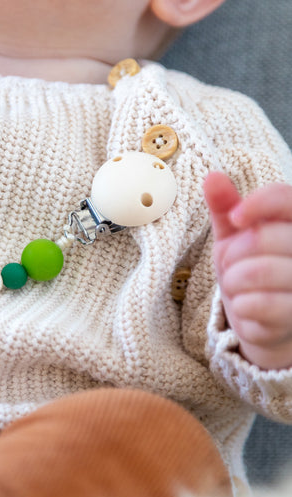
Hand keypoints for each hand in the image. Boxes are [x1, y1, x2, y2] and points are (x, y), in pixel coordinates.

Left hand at [204, 171, 291, 369]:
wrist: (265, 320)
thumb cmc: (251, 268)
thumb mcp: (235, 235)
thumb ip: (227, 206)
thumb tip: (212, 176)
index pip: (284, 198)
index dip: (256, 204)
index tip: (236, 218)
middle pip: (262, 237)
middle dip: (232, 254)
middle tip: (231, 266)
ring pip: (257, 271)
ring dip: (233, 281)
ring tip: (238, 286)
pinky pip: (259, 304)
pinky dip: (241, 305)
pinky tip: (247, 306)